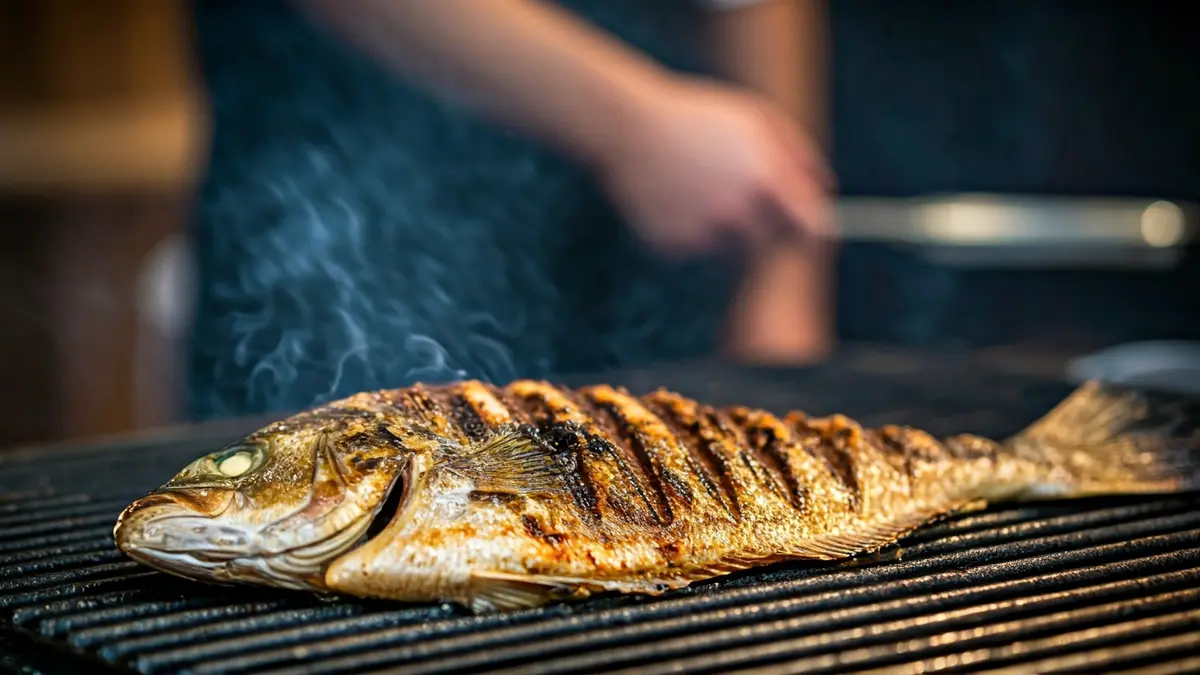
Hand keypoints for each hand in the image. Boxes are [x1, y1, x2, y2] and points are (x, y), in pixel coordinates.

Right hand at [596, 75, 834, 258]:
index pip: (809, 229)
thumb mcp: (756, 118)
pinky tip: (676, 199)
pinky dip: (691, 232)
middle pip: (772, 246)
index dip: (813, 233)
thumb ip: (800, 155)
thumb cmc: (697, 117)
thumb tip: (827, 191)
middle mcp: (737, 213)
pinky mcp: (673, 246)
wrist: (627, 127)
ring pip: (732, 251)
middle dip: (766, 229)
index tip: (810, 234)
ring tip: (704, 192)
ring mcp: (703, 234)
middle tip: (744, 201)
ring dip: (728, 232)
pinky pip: (695, 250)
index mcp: (765, 180)